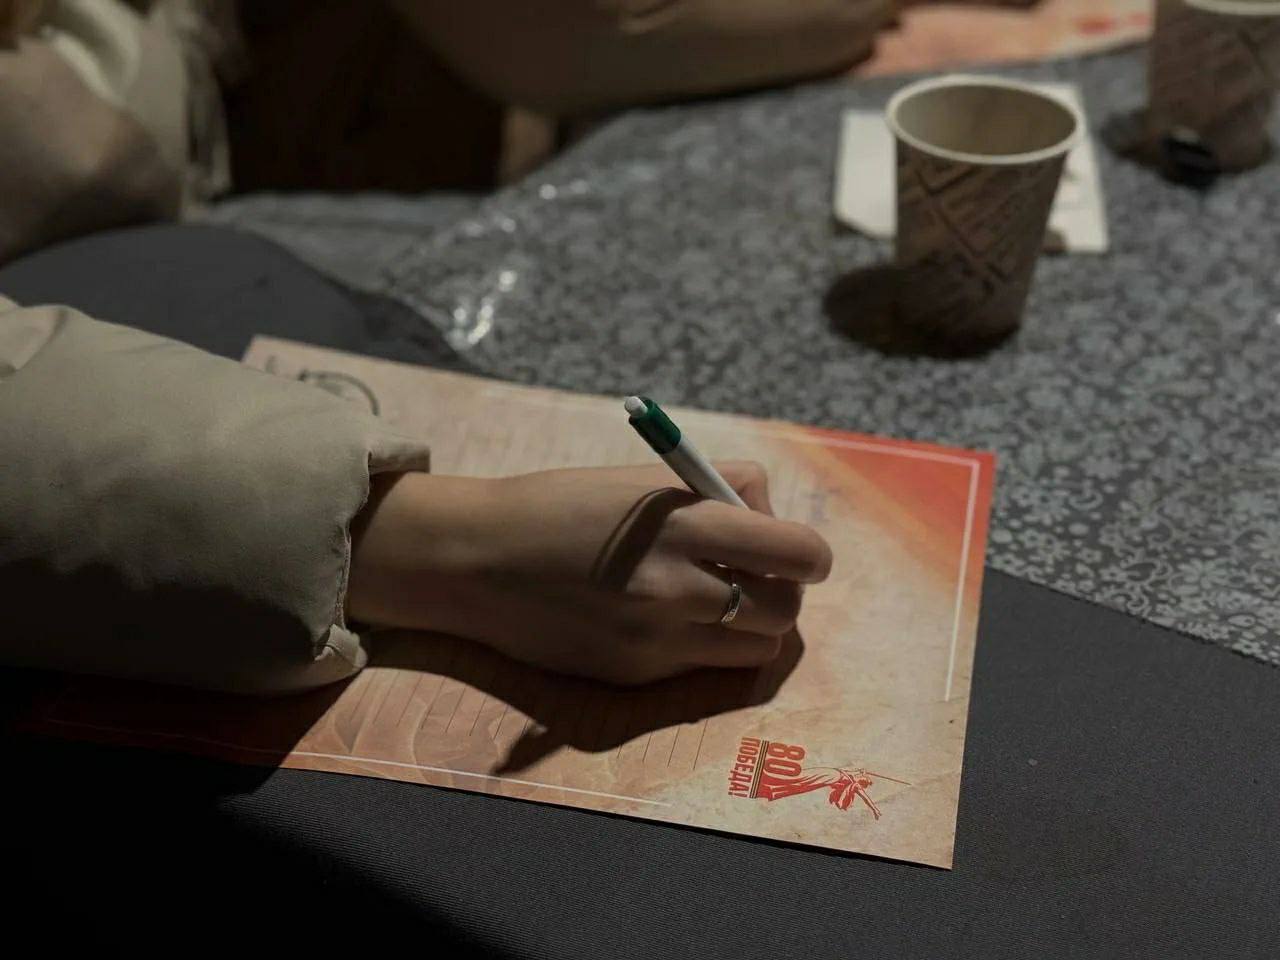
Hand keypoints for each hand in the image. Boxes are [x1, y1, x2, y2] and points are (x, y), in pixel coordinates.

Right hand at [346, 462, 832, 683]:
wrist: (477, 560)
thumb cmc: (561, 506)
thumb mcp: (645, 482)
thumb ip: (716, 499)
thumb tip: (769, 528)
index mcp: (685, 523)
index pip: (797, 551)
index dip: (807, 553)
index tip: (792, 550)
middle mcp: (680, 587)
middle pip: (786, 610)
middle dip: (782, 592)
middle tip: (753, 574)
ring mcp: (659, 639)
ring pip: (755, 648)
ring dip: (749, 624)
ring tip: (713, 598)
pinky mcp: (638, 675)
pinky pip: (703, 666)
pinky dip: (701, 644)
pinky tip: (663, 618)